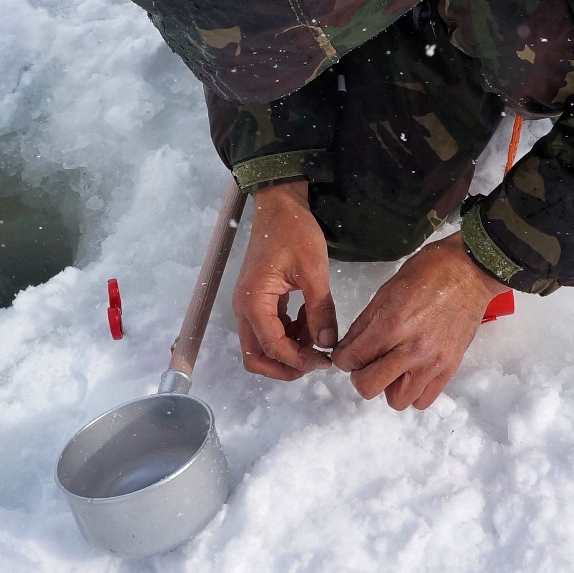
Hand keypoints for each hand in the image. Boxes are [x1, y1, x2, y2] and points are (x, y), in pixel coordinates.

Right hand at [231, 181, 337, 380]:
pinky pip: (270, 329)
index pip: (272, 347)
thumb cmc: (294, 232)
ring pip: (262, 346)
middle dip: (285, 366)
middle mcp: (245, 308)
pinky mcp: (259, 300)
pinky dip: (289, 334)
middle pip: (256, 357)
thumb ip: (321, 310)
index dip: (299, 360)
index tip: (326, 361)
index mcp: (254, 302)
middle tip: (316, 362)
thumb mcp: (313, 270)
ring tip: (318, 339)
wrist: (280, 205)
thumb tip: (328, 344)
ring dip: (288, 351)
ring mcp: (250, 305)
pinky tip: (311, 322)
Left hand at [332, 235, 501, 409]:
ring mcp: (433, 362)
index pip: (352, 358)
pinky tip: (411, 373)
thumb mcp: (387, 290)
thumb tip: (348, 347)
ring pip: (397, 400)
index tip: (346, 354)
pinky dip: (413, 391)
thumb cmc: (429, 272)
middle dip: (360, 376)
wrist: (471, 271)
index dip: (342, 358)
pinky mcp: (450, 368)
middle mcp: (412, 349)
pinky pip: (423, 399)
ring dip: (388, 387)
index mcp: (393, 324)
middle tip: (366, 362)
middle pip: (369, 387)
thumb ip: (365, 323)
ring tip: (392, 368)